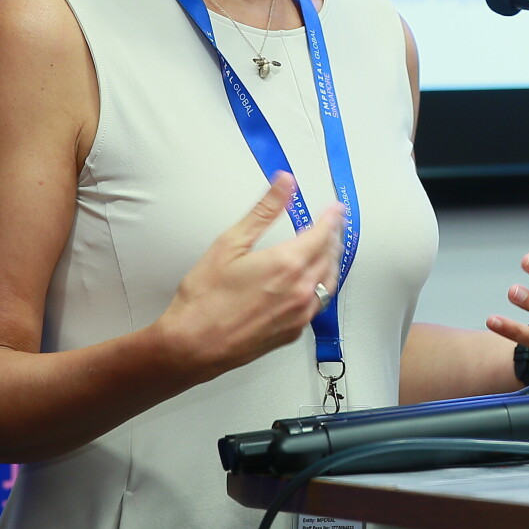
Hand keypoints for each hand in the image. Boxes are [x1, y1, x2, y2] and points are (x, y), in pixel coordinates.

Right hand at [154, 172, 342, 381]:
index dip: (332, 218)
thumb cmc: (205, 298)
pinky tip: (312, 282)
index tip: (335, 209)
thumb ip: (263, 211)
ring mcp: (299, 314)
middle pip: (330, 257)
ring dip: (331, 262)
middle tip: (333, 225)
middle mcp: (300, 290)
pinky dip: (321, 287)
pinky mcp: (292, 331)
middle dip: (333, 237)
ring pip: (328, 282)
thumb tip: (285, 183)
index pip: (323, 234)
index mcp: (287, 264)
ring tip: (327, 249)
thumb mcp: (230, 244)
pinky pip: (318, 304)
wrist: (192, 345)